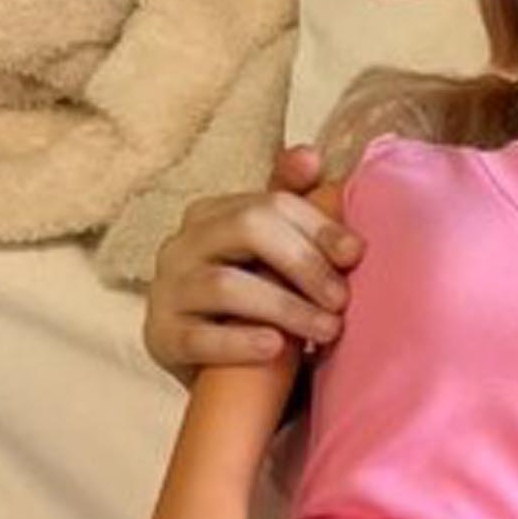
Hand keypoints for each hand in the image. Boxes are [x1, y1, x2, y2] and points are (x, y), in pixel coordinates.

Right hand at [141, 147, 359, 376]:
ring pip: (226, 284)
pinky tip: (276, 348)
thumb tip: (310, 154)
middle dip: (304, 262)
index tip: (356, 255)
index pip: (271, 202)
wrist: (211, 365)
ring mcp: (167, 290)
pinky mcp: (161, 337)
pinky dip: (240, 342)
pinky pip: (199, 337)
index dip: (318, 226)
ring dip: (286, 307)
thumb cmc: (251, 297)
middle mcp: (181, 244)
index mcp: (211, 214)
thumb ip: (290, 202)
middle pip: (247, 229)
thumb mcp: (270, 249)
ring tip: (327, 330)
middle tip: (343, 299)